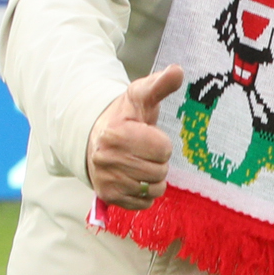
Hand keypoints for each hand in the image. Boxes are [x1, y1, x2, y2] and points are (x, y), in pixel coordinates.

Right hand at [87, 65, 182, 208]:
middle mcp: (106, 159)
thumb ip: (160, 85)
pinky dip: (145, 193)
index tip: (147, 135)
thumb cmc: (125, 117)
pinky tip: (134, 177)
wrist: (96, 138)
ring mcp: (106, 180)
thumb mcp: (141, 97)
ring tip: (139, 163)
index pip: (162, 149)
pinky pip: (144, 203)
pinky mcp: (109, 196)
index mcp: (115, 134)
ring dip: (154, 177)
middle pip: (159, 171)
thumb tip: (178, 70)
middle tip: (144, 151)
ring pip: (154, 189)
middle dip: (158, 161)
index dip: (161, 142)